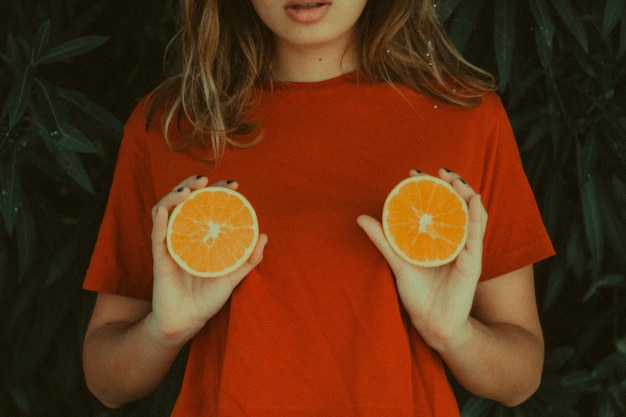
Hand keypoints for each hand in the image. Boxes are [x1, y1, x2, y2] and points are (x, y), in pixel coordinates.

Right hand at [149, 176, 267, 344]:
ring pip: (165, 210)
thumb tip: (265, 236)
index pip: (206, 205)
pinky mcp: (159, 257)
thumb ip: (248, 259)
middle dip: (192, 184)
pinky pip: (156, 235)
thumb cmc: (208, 298)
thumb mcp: (233, 277)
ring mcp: (169, 243)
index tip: (233, 184)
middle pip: (184, 200)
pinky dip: (159, 220)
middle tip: (206, 179)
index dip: (217, 190)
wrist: (187, 321)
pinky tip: (165, 211)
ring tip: (187, 190)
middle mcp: (183, 234)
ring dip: (173, 196)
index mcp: (201, 235)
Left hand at [357, 168, 487, 350]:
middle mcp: (454, 240)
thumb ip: (383, 239)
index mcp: (438, 238)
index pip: (438, 206)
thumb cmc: (417, 293)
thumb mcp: (397, 261)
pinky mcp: (473, 262)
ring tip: (456, 179)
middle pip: (457, 206)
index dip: (430, 187)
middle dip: (451, 185)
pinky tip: (474, 200)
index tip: (414, 172)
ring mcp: (466, 249)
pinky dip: (477, 216)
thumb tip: (361, 218)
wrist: (431, 323)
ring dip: (466, 194)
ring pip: (471, 215)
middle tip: (440, 170)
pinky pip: (477, 235)